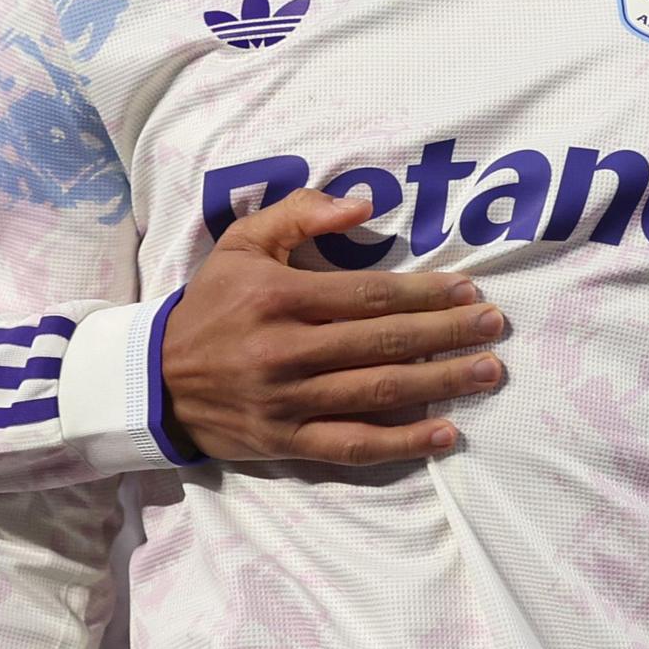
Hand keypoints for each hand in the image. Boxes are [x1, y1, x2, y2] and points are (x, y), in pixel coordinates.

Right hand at [160, 189, 508, 464]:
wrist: (153, 379)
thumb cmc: (211, 304)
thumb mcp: (243, 243)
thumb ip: (300, 212)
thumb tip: (364, 203)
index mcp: (280, 296)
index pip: (369, 296)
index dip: (425, 293)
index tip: (469, 289)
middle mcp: (286, 350)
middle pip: (384, 343)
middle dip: (448, 334)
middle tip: (495, 327)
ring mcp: (287, 401)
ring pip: (377, 393)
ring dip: (441, 383)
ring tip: (487, 372)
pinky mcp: (285, 442)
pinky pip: (352, 445)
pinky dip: (402, 443)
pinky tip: (445, 434)